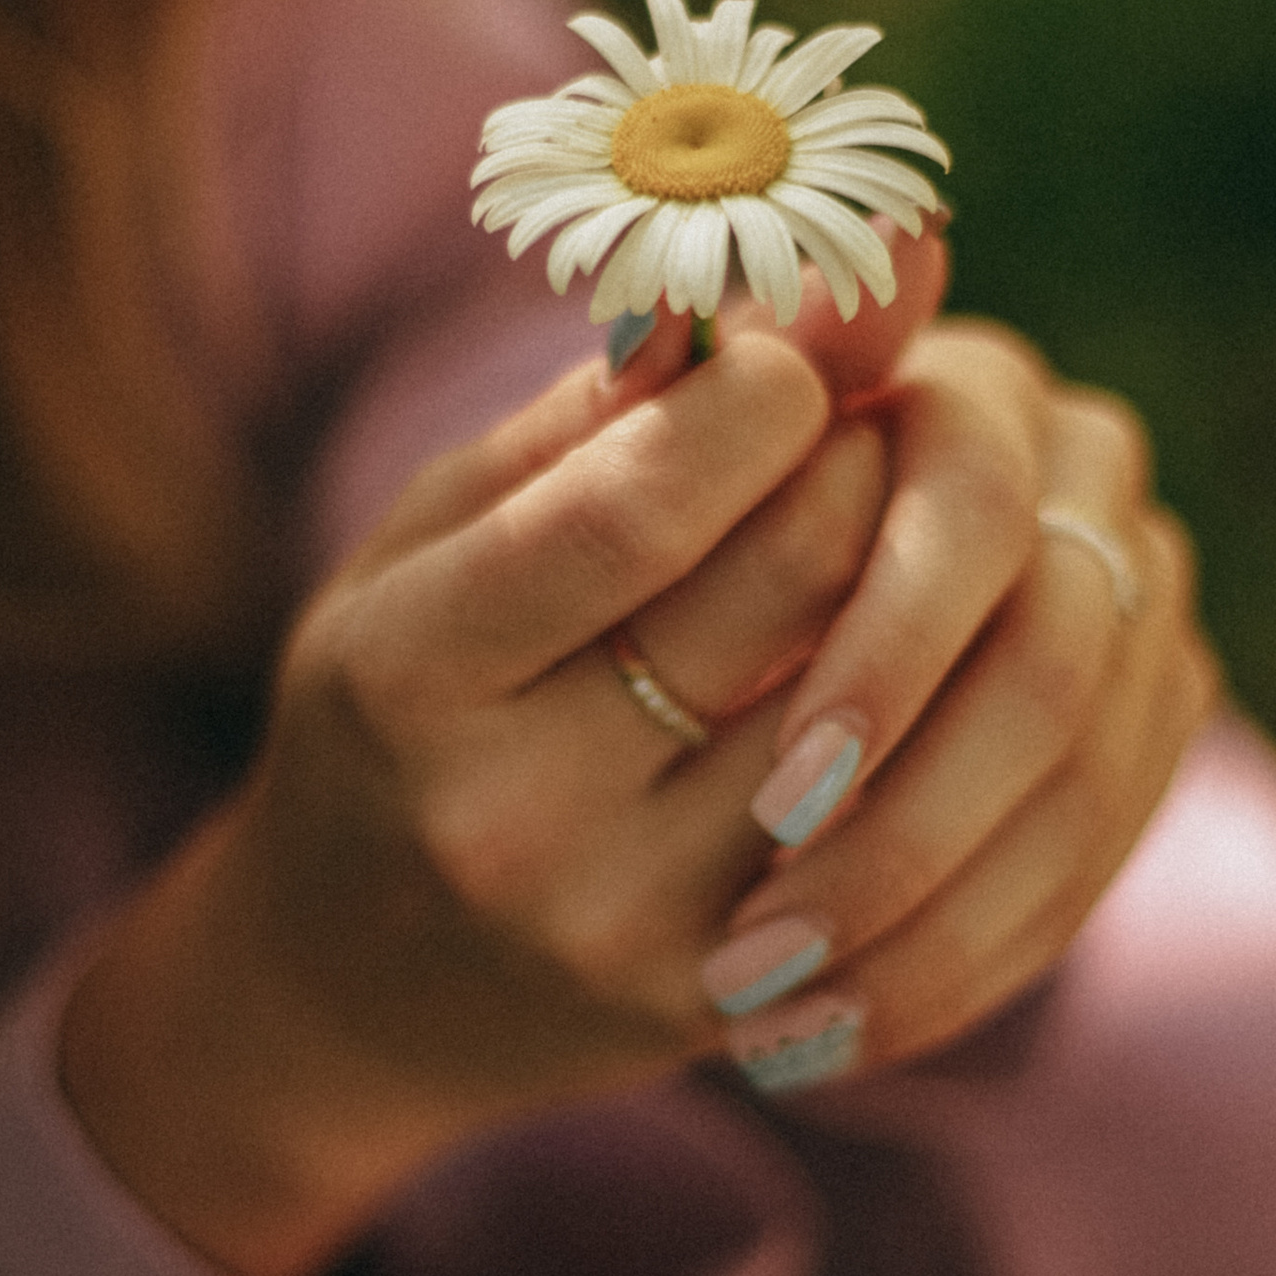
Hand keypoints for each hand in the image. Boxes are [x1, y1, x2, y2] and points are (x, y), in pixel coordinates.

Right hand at [61, 231, 1215, 1275]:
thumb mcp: (439, 539)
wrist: (347, 988)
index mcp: (411, 674)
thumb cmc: (401, 706)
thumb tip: (823, 271)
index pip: (643, 509)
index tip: (789, 362)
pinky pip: (900, 830)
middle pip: (792, 584)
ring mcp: (628, 929)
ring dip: (916, 586)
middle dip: (860, 464)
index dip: (765, 397)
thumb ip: (614, 411)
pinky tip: (893, 671)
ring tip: (877, 541)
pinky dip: (928, 723)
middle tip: (856, 429)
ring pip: (876, 707)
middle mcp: (514, 820)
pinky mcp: (723, 1003)